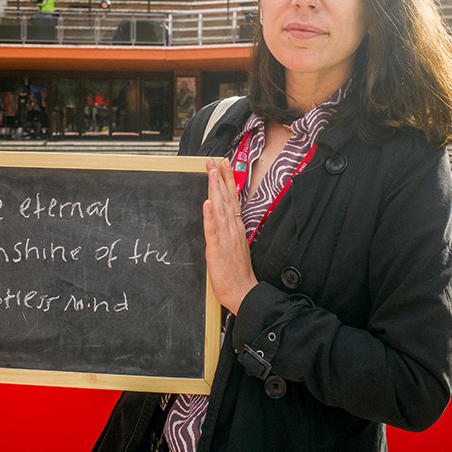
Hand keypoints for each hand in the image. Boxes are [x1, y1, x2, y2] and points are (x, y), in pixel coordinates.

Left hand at [203, 157, 257, 314]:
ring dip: (215, 189)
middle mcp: (232, 229)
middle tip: (215, 159)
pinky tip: (207, 202)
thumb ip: (229, 232)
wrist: (243, 292)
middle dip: (221, 177)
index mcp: (236, 228)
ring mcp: (225, 237)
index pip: (232, 199)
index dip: (228, 181)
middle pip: (227, 198)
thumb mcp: (235, 247)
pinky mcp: (217, 248)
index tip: (225, 165)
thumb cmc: (238, 273)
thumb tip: (222, 221)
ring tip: (211, 172)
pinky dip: (210, 215)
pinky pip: (212, 229)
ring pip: (220, 208)